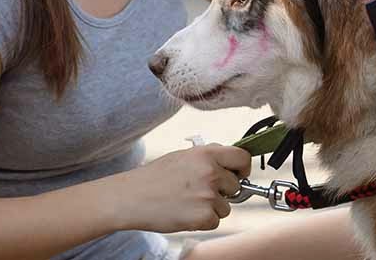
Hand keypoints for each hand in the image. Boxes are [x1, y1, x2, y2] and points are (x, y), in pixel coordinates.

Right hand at [117, 144, 250, 233]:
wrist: (132, 197)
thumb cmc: (155, 176)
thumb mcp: (183, 156)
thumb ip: (208, 158)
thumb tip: (230, 163)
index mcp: (207, 153)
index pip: (243, 158)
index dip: (243, 168)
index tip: (239, 174)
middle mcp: (211, 173)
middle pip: (236, 186)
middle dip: (223, 192)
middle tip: (201, 192)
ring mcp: (208, 195)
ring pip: (226, 207)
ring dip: (212, 208)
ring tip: (187, 202)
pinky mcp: (203, 216)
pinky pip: (215, 221)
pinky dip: (203, 221)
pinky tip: (184, 212)